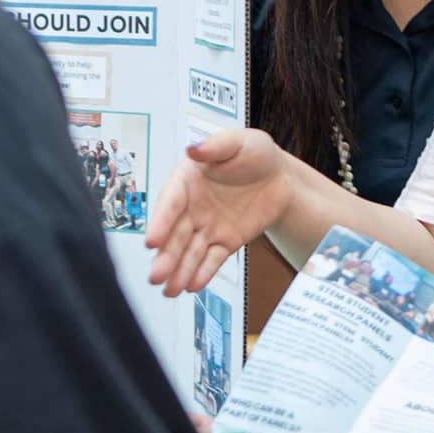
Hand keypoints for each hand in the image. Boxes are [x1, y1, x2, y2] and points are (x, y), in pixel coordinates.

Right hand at [147, 128, 294, 296]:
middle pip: (175, 235)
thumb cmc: (255, 153)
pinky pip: (212, 260)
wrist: (281, 175)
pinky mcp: (225, 241)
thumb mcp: (237, 142)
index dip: (160, 223)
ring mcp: (207, 227)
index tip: (152, 241)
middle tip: (156, 276)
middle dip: (166, 257)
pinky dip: (204, 273)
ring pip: (190, 252)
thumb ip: (215, 147)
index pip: (170, 204)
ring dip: (180, 271)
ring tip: (170, 290)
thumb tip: (194, 149)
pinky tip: (193, 286)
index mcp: (187, 181)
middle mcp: (192, 207)